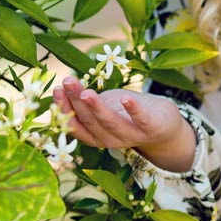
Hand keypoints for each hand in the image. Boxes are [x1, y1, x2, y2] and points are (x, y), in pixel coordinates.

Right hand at [53, 77, 195, 171]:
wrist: (165, 125)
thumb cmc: (129, 113)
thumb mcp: (106, 106)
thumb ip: (88, 102)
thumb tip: (63, 86)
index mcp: (97, 135)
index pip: (76, 124)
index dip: (64, 109)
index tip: (55, 90)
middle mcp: (111, 139)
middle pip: (91, 121)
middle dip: (77, 101)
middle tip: (67, 82)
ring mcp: (132, 135)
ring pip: (111, 123)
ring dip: (97, 108)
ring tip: (86, 92)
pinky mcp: (152, 128)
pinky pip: (142, 120)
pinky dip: (133, 110)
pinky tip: (125, 98)